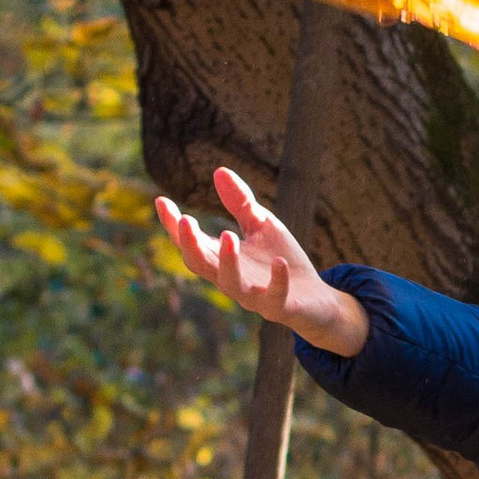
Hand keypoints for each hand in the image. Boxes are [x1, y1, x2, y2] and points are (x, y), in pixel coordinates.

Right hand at [154, 164, 369, 356]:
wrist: (317, 298)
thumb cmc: (282, 259)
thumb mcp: (261, 225)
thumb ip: (240, 203)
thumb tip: (218, 171)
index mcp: (222, 258)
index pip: (191, 242)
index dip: (173, 225)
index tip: (161, 201)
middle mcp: (230, 278)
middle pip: (200, 265)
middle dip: (190, 244)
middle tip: (186, 221)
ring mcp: (253, 295)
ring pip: (230, 284)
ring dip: (228, 262)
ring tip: (228, 236)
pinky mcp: (278, 307)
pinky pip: (274, 298)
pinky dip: (276, 281)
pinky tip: (279, 262)